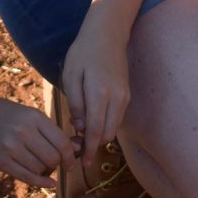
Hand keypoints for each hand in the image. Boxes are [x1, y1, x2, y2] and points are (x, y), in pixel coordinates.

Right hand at [0, 96, 75, 188]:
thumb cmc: (7, 116)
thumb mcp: (30, 115)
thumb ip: (52, 131)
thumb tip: (79, 148)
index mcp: (34, 117)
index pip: (62, 143)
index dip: (71, 156)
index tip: (71, 161)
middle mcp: (23, 131)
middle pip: (53, 158)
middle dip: (58, 164)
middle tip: (55, 163)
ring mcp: (10, 147)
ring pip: (41, 169)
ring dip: (46, 171)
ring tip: (40, 164)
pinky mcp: (1, 161)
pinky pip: (27, 177)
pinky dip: (41, 182)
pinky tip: (49, 182)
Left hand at [60, 21, 130, 175]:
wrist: (107, 33)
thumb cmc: (83, 52)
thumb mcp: (71, 75)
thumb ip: (76, 103)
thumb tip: (80, 127)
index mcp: (100, 93)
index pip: (95, 130)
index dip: (89, 149)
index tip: (83, 164)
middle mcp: (117, 98)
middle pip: (107, 133)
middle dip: (94, 145)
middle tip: (77, 147)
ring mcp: (124, 96)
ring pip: (114, 127)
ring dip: (100, 135)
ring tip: (82, 136)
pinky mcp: (126, 93)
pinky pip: (117, 117)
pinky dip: (106, 124)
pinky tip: (92, 121)